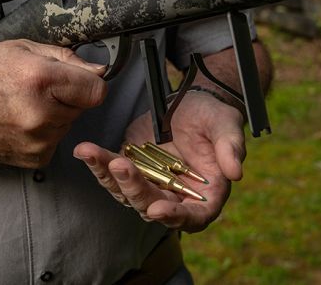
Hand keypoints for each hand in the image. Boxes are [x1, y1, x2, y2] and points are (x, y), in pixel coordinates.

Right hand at [0, 39, 107, 168]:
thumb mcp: (18, 48)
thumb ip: (64, 57)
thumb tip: (98, 70)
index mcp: (40, 79)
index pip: (97, 89)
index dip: (87, 81)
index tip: (75, 79)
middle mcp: (43, 114)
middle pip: (82, 106)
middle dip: (67, 96)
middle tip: (35, 89)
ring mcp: (39, 140)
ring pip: (69, 123)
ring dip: (55, 114)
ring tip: (22, 105)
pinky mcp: (36, 158)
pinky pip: (55, 140)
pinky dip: (44, 132)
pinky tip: (18, 122)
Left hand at [74, 90, 245, 230]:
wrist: (190, 103)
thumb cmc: (213, 118)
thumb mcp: (227, 126)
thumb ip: (231, 148)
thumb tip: (235, 172)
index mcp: (206, 196)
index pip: (193, 217)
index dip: (175, 217)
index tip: (157, 210)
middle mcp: (176, 197)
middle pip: (152, 207)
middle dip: (134, 189)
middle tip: (120, 167)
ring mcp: (150, 184)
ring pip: (126, 192)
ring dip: (108, 177)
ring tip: (93, 154)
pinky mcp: (131, 167)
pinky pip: (111, 172)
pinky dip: (97, 163)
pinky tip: (85, 150)